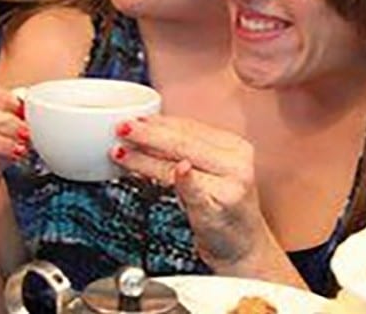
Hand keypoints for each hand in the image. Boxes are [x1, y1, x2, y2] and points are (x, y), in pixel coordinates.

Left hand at [112, 116, 274, 270]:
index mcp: (233, 146)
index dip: (160, 122)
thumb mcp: (208, 174)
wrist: (244, 247)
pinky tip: (179, 171)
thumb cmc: (222, 209)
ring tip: (122, 152)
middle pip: (184, 142)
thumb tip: (147, 131)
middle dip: (149, 134)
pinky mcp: (221, 206)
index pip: (190, 128)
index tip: (137, 118)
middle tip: (123, 128)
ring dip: (147, 157)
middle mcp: (235, 161)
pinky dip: (187, 179)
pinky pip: (199, 190)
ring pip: (182, 163)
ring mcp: (231, 183)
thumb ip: (185, 153)